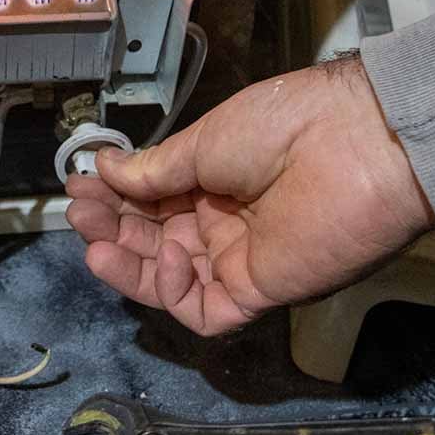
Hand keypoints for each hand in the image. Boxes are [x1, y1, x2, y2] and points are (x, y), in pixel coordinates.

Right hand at [65, 55, 434, 335]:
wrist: (357, 145)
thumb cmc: (282, 127)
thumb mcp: (204, 141)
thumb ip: (154, 169)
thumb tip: (104, 165)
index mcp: (212, 178)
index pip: (150, 198)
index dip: (113, 195)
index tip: (77, 184)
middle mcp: (222, 221)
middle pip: (152, 238)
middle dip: (112, 226)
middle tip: (79, 213)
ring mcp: (239, 258)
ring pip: (170, 277)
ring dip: (128, 263)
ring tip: (94, 243)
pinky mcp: (258, 291)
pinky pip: (204, 307)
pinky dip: (172, 291)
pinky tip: (158, 259)